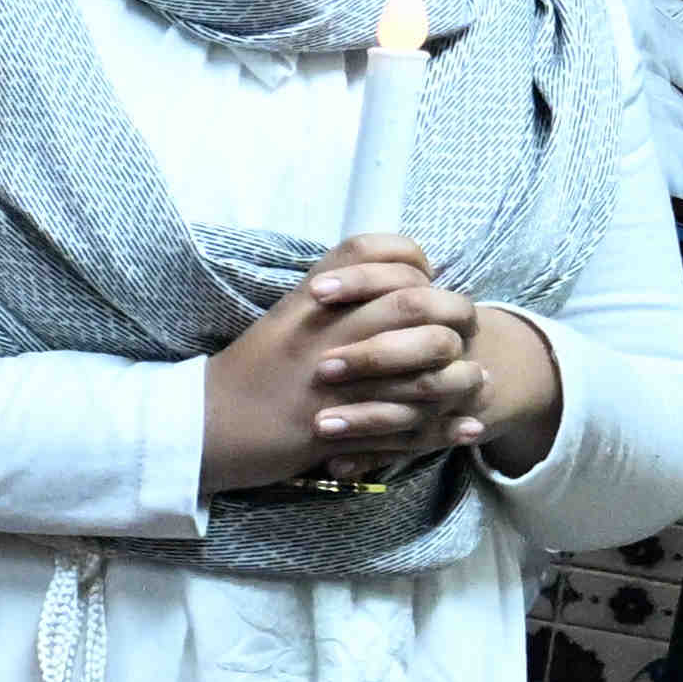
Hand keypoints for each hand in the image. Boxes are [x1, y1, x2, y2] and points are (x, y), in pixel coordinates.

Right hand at [200, 252, 466, 495]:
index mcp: (313, 297)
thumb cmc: (249, 373)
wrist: (207, 425)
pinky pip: (412, 422)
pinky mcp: (341, 423)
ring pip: (424, 362)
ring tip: (475, 380)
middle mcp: (329, 328)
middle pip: (416, 302)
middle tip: (465, 331)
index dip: (415, 263)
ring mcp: (337, 376)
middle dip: (455, 314)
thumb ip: (333, 295)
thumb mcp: (286, 318)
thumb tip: (390, 282)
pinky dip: (446, 427)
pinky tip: (467, 428)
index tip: (423, 282)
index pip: (381, 253)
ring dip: (460, 373)